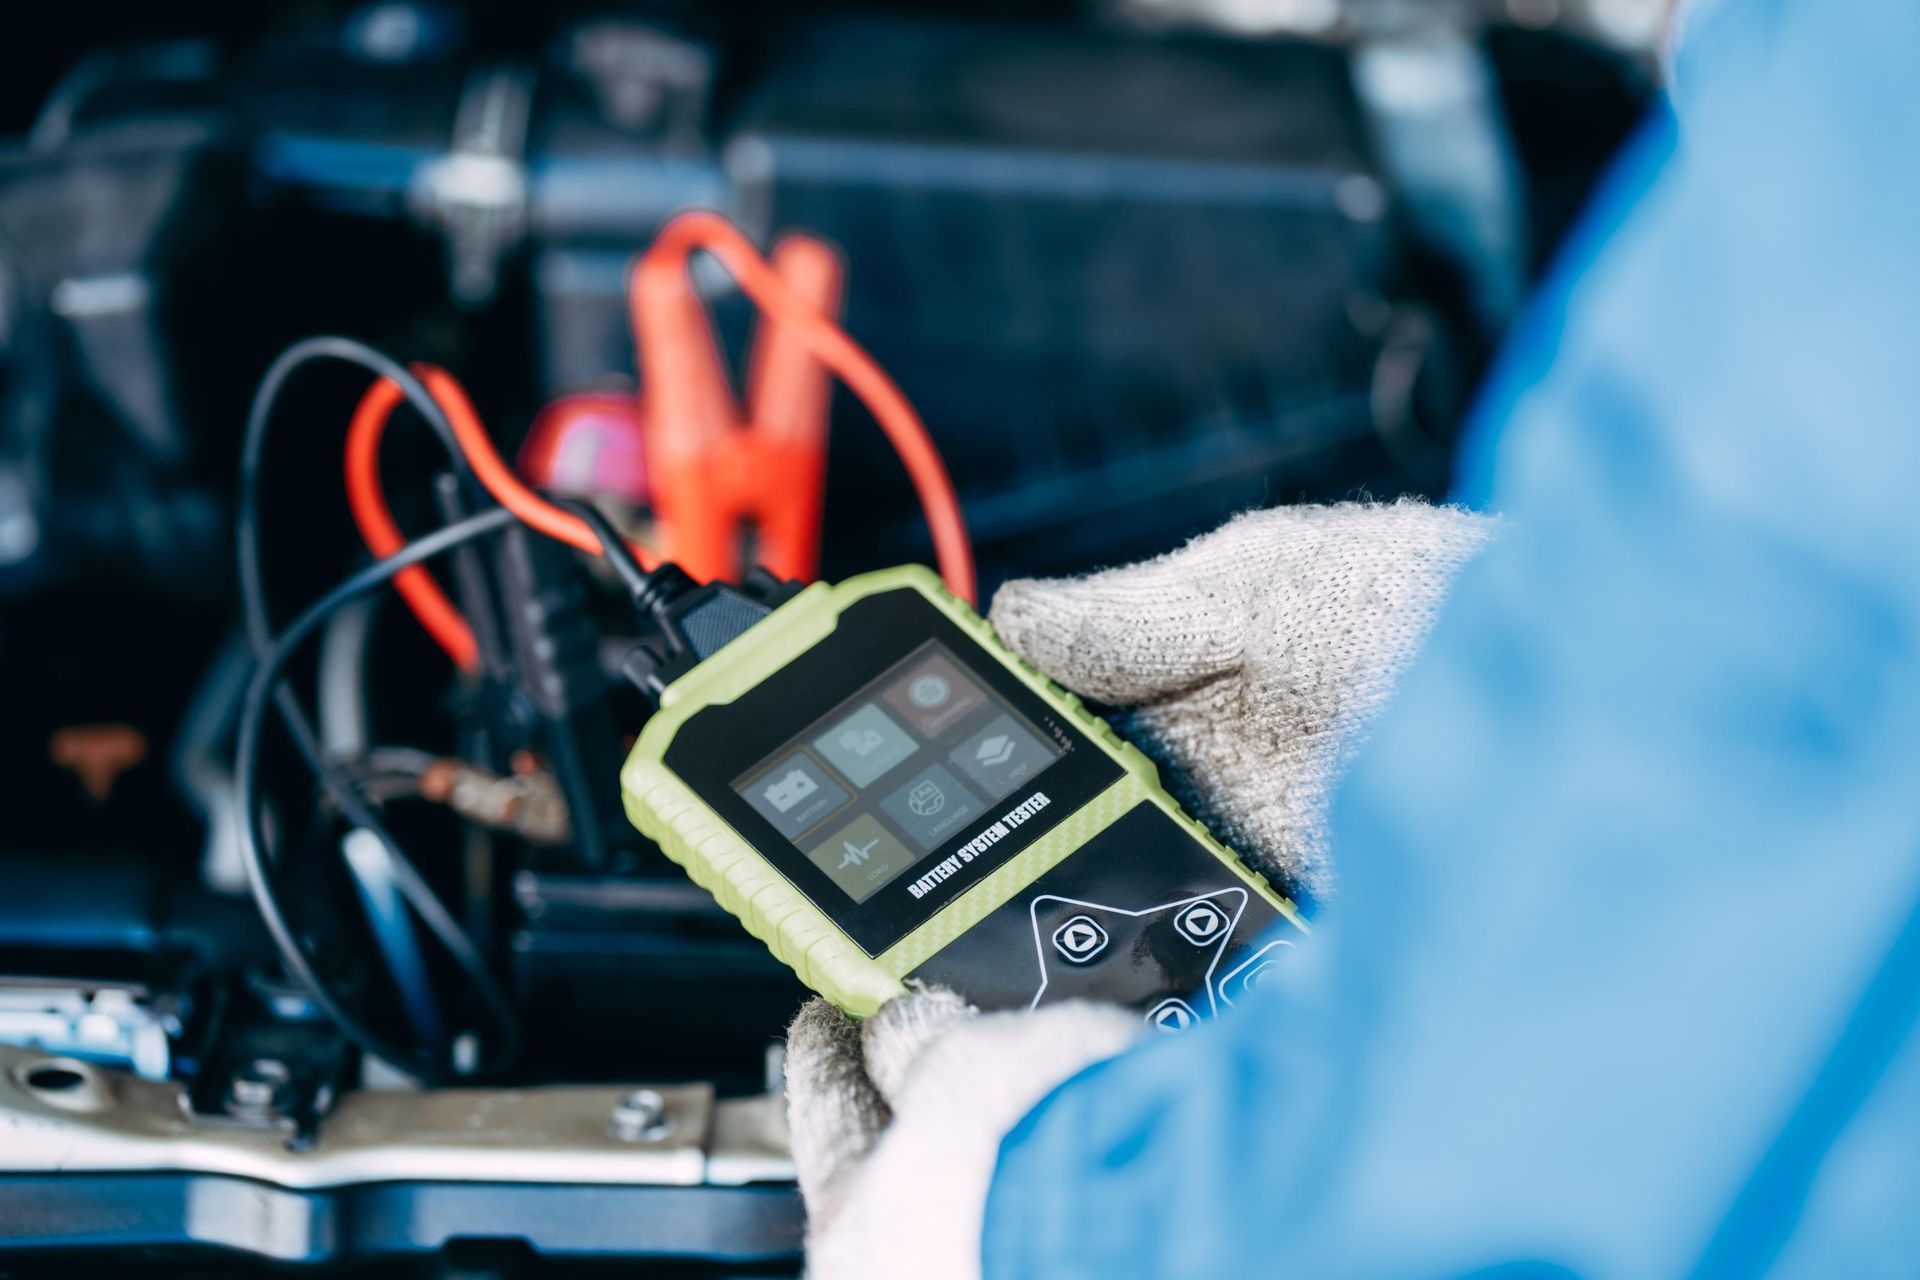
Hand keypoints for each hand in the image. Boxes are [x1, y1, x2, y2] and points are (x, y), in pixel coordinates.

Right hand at [784, 500, 1491, 1275]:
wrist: (1624, 684)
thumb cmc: (1450, 606)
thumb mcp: (1269, 582)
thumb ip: (1133, 613)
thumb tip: (1002, 620)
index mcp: (1167, 699)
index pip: (1016, 744)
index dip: (933, 771)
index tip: (856, 798)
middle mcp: (1197, 793)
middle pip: (1047, 845)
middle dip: (974, 875)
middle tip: (899, 907)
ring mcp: (1249, 872)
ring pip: (1114, 919)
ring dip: (1057, 932)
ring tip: (973, 955)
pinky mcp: (1302, 939)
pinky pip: (1204, 981)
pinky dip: (1157, 990)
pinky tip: (1111, 990)